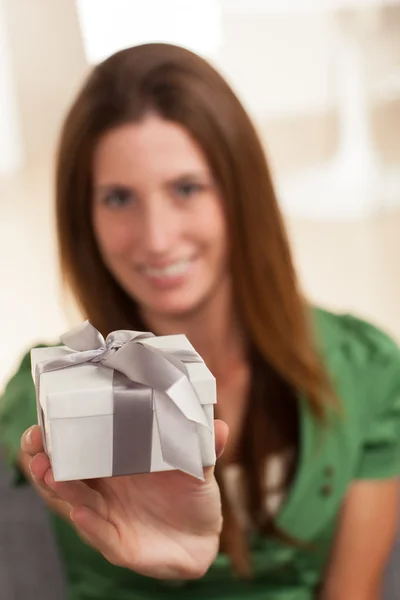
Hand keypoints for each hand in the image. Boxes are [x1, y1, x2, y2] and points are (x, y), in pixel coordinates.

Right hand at [20, 421, 227, 579]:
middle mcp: (104, 490)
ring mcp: (108, 517)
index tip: (43, 422)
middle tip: (36, 445)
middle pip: (64, 476)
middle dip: (46, 461)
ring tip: (51, 472)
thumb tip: (219, 425)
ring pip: (75, 503)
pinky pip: (101, 535)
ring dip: (61, 489)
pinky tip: (81, 512)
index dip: (57, 437)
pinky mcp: (119, 545)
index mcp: (115, 464)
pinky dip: (90, 525)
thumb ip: (204, 445)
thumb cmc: (190, 490)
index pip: (78, 448)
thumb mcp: (198, 463)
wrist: (203, 535)